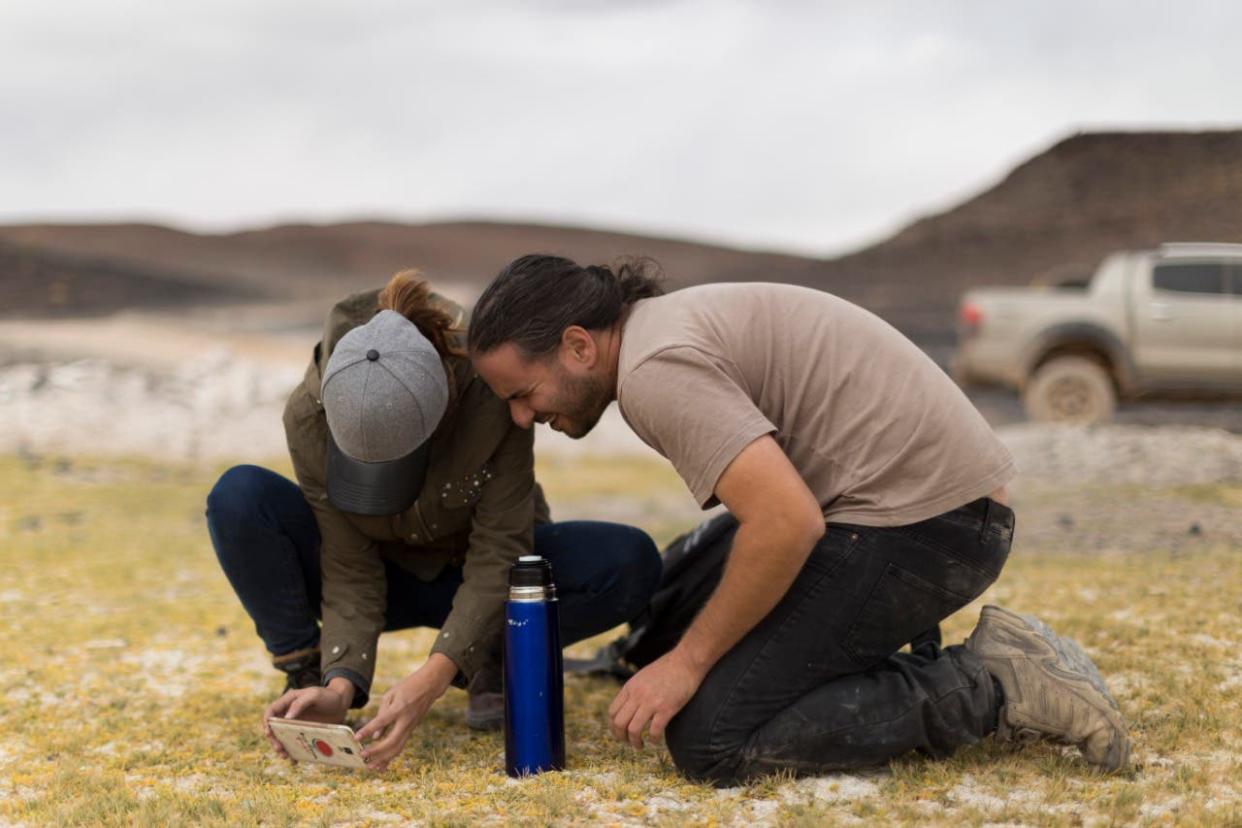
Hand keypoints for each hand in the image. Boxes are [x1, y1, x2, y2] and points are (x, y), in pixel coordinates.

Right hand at [262, 682, 350, 761]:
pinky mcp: (302, 732)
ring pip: (282, 738)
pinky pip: (293, 743)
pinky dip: (293, 752)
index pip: (271, 711)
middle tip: (280, 749)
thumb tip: (286, 718)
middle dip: (273, 740)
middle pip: (273, 728)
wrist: (341, 703)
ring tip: (286, 757)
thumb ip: (300, 704)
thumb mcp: (314, 695)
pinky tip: (295, 760)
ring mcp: (295, 724)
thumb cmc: (328, 696)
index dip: (266, 722)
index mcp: (288, 701)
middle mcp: (289, 713)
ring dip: (281, 748)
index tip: (268, 733)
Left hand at [356, 653, 456, 771]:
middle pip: (391, 742)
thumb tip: (375, 736)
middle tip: (362, 756)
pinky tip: (382, 765)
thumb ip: (381, 714)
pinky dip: (390, 756)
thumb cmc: (409, 686)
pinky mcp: (411, 730)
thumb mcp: (391, 694)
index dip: (367, 731)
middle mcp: (406, 721)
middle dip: (376, 751)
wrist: (431, 685)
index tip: (356, 738)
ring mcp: (411, 727)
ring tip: (370, 767)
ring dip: (384, 759)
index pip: (381, 722)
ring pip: (398, 748)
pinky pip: (401, 746)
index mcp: (399, 708)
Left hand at [608, 648, 704, 748]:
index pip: (612, 712)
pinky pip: (654, 730)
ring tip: (640, 745)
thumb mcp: (642, 677)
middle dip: (621, 738)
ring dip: (635, 742)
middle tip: (629, 743)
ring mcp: (651, 702)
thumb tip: (628, 707)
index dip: (613, 727)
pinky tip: (655, 740)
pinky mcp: (667, 708)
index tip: (620, 734)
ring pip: (634, 730)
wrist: (686, 661)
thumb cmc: (667, 668)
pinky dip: (653, 739)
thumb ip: (634, 691)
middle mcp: (637, 695)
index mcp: (630, 688)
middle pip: (619, 723)